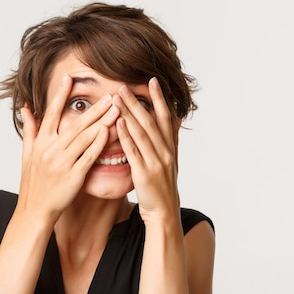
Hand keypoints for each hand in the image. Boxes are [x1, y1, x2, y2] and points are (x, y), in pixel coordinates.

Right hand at [16, 74, 120, 222]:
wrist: (35, 211)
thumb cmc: (33, 184)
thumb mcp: (27, 155)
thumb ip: (30, 130)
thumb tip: (27, 108)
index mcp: (40, 143)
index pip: (51, 113)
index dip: (60, 95)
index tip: (70, 78)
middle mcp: (50, 150)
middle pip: (75, 123)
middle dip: (94, 108)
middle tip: (110, 94)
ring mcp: (62, 163)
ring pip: (84, 138)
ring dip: (101, 121)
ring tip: (116, 108)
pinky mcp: (73, 177)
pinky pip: (89, 157)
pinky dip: (99, 143)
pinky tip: (109, 131)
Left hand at [113, 78, 179, 221]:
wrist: (163, 212)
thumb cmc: (163, 186)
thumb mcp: (172, 160)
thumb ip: (172, 139)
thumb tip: (176, 119)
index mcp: (170, 147)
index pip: (166, 117)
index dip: (160, 98)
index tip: (152, 80)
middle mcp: (165, 152)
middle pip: (151, 121)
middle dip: (137, 102)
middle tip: (124, 85)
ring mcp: (155, 162)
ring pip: (141, 133)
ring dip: (128, 113)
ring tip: (117, 98)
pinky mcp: (144, 173)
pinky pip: (133, 151)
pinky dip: (125, 136)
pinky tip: (117, 123)